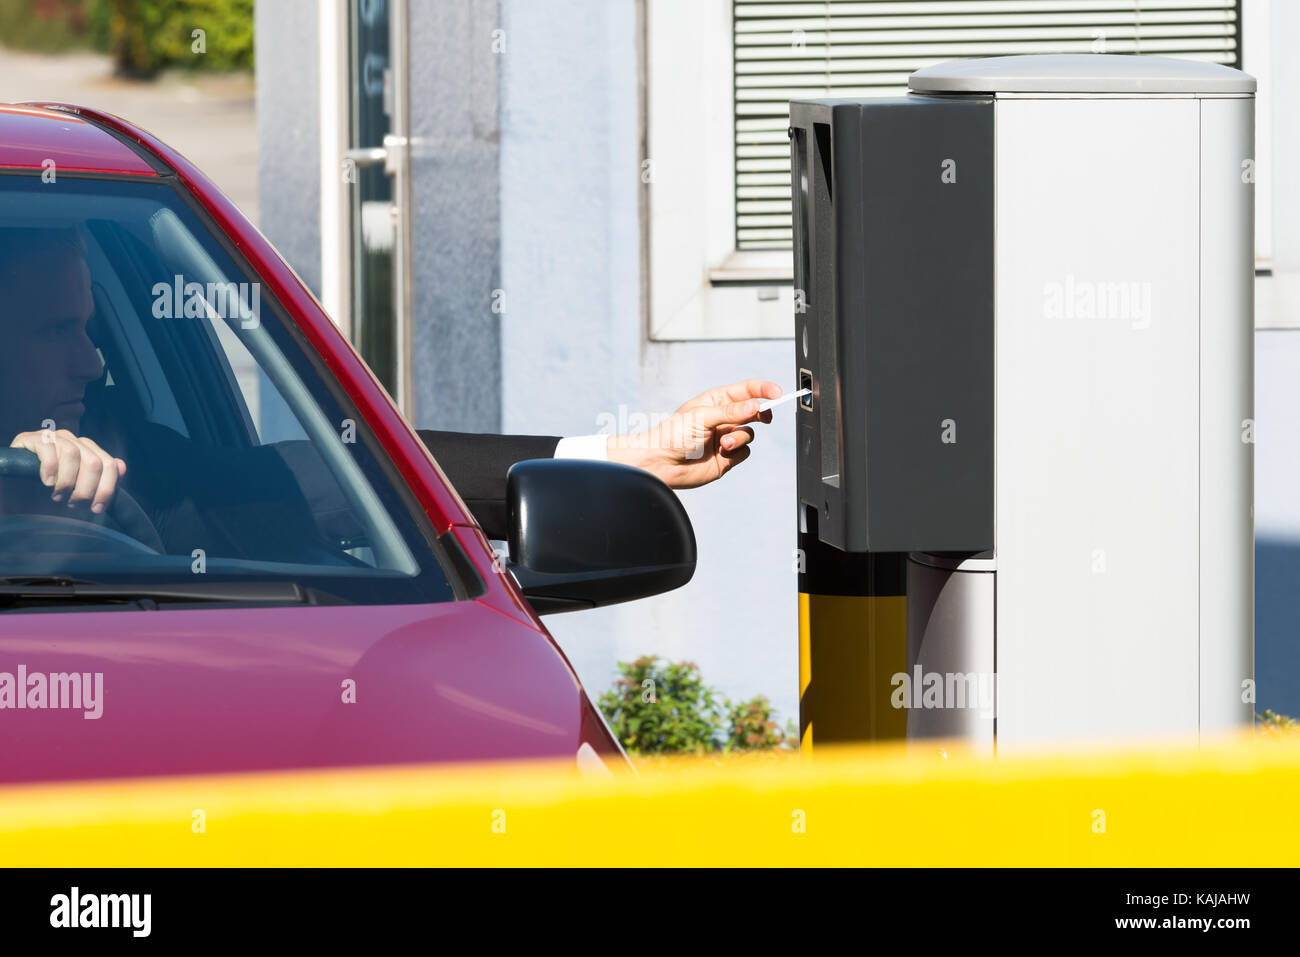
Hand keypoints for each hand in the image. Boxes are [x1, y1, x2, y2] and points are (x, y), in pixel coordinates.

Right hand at [9, 430, 125, 514]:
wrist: (15, 487)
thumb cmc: (48, 489)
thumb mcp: (77, 489)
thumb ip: (100, 480)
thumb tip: (122, 467)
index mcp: (89, 451)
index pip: (110, 465)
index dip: (106, 488)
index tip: (97, 508)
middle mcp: (74, 441)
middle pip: (94, 462)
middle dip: (86, 489)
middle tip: (73, 504)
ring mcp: (54, 437)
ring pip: (73, 454)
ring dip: (67, 481)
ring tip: (58, 496)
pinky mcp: (32, 438)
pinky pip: (48, 448)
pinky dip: (50, 468)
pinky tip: (47, 482)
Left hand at [605, 379, 781, 488]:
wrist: (661, 464)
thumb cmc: (674, 434)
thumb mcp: (702, 417)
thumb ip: (731, 412)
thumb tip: (756, 406)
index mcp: (716, 400)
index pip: (747, 390)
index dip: (764, 389)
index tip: (778, 393)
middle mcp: (724, 417)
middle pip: (754, 410)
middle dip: (761, 413)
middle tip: (765, 417)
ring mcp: (726, 436)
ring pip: (750, 433)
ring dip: (740, 437)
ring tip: (723, 443)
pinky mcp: (728, 456)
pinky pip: (745, 451)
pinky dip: (737, 452)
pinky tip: (721, 453)